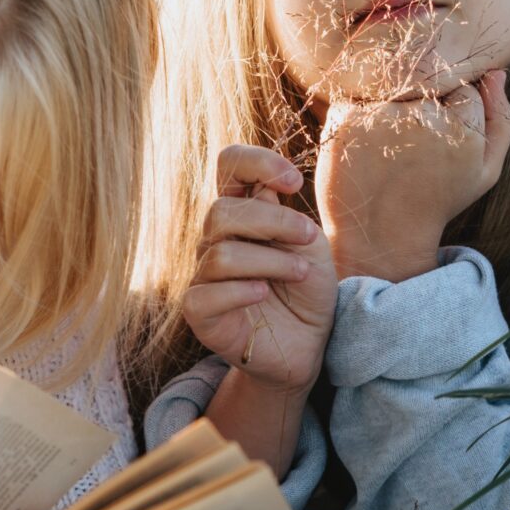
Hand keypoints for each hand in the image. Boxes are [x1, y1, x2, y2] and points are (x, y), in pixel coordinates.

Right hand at [184, 145, 335, 392]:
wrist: (309, 346)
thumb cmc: (307, 291)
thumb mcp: (308, 246)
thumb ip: (285, 216)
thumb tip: (263, 191)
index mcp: (242, 214)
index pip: (229, 166)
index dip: (257, 163)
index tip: (294, 183)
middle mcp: (215, 240)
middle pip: (223, 211)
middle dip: (274, 222)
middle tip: (308, 241)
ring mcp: (203, 276)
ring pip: (221, 254)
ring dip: (271, 262)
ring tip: (299, 275)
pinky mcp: (200, 314)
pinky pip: (206, 294)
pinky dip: (241, 291)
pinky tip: (264, 295)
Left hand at [316, 69, 509, 282]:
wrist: (380, 235)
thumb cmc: (437, 199)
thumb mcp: (484, 171)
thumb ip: (500, 120)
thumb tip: (497, 73)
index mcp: (463, 131)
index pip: (463, 88)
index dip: (452, 113)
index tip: (440, 142)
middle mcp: (423, 119)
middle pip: (428, 80)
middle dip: (423, 104)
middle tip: (412, 144)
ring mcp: (381, 118)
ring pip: (393, 83)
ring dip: (391, 105)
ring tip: (389, 146)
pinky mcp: (346, 120)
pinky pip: (358, 94)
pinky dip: (361, 113)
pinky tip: (366, 145)